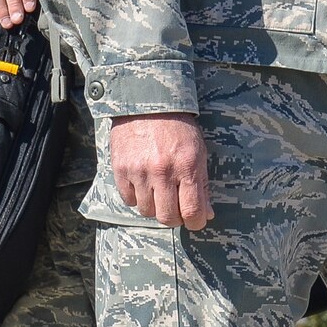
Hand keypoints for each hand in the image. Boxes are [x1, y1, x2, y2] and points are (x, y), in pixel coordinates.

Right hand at [110, 113, 213, 229]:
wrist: (146, 103)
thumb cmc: (178, 128)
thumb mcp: (198, 150)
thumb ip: (202, 184)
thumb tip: (206, 214)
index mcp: (188, 165)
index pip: (192, 209)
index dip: (196, 222)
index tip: (197, 221)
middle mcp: (163, 171)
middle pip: (167, 217)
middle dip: (175, 217)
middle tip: (177, 207)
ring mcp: (139, 172)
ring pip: (147, 211)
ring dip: (154, 205)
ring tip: (159, 188)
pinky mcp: (121, 171)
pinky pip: (129, 200)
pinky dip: (137, 197)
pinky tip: (143, 182)